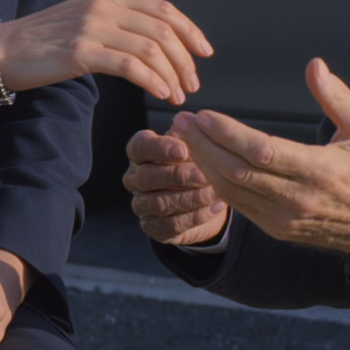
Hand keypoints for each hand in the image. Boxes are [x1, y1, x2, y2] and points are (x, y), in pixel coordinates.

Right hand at [0, 0, 211, 106]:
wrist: (1, 49)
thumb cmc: (43, 42)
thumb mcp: (85, 20)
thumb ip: (117, 24)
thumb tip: (154, 43)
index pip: (163, 9)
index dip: (190, 30)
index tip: (205, 52)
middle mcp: (104, 5)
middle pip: (163, 30)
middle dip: (185, 60)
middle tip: (193, 83)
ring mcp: (92, 26)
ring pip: (152, 49)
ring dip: (173, 75)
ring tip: (178, 94)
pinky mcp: (81, 51)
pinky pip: (131, 66)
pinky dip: (153, 81)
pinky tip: (161, 94)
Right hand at [124, 128, 231, 245]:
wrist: (200, 198)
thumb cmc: (192, 164)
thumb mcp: (192, 148)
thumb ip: (189, 137)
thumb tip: (190, 122)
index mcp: (139, 154)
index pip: (139, 148)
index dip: (159, 148)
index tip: (183, 149)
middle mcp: (134, 179)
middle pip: (146, 178)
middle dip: (177, 176)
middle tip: (203, 175)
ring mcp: (142, 205)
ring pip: (159, 203)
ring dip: (190, 198)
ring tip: (214, 193)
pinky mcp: (153, 227)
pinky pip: (171, 225)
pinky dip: (195, 217)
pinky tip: (214, 207)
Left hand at [172, 59, 349, 261]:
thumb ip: (337, 97)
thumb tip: (314, 65)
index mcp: (320, 170)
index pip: (260, 151)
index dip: (226, 133)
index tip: (203, 115)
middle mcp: (298, 198)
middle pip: (237, 172)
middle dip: (203, 145)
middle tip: (181, 121)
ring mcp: (286, 219)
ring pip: (232, 192)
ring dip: (204, 164)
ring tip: (185, 138)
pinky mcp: (280, 230)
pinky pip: (240, 206)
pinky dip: (217, 184)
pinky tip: (203, 163)